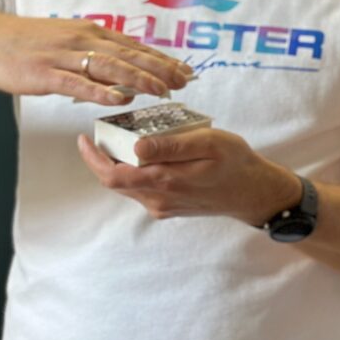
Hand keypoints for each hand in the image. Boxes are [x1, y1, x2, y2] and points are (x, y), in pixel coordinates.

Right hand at [0, 12, 193, 105]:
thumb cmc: (24, 43)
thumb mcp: (64, 44)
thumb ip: (92, 59)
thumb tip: (120, 79)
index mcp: (89, 33)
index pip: (133, 47)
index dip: (162, 60)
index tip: (186, 70)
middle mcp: (82, 41)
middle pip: (129, 55)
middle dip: (161, 69)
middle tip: (186, 81)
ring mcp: (64, 56)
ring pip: (110, 68)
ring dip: (140, 79)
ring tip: (164, 91)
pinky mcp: (45, 74)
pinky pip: (79, 83)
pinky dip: (101, 91)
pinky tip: (121, 99)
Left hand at [75, 128, 300, 222]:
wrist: (255, 193)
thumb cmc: (236, 163)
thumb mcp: (209, 144)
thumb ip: (173, 145)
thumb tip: (136, 145)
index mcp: (165, 182)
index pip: (113, 175)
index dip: (93, 158)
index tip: (84, 137)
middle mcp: (158, 199)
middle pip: (114, 181)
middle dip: (102, 158)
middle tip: (102, 132)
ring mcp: (162, 206)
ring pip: (127, 184)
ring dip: (119, 163)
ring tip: (123, 138)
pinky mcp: (167, 207)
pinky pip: (141, 189)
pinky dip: (134, 171)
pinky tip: (145, 153)